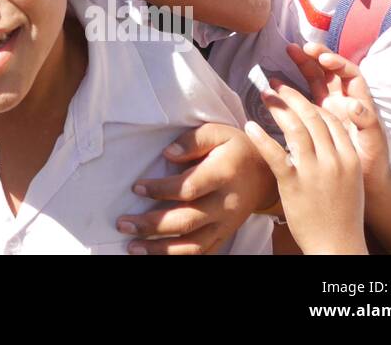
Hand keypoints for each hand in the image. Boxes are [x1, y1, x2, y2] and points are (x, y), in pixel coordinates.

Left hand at [118, 123, 277, 253]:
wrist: (267, 174)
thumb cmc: (235, 149)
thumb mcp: (218, 132)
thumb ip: (192, 140)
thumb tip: (167, 154)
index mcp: (223, 175)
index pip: (189, 188)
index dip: (162, 190)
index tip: (137, 187)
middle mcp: (226, 204)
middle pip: (187, 221)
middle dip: (152, 225)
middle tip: (123, 224)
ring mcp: (226, 224)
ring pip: (193, 245)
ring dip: (161, 249)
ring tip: (132, 247)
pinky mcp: (225, 235)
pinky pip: (203, 252)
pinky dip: (178, 257)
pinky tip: (156, 256)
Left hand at [244, 82, 368, 254]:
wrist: (338, 246)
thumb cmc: (341, 213)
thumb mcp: (349, 180)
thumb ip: (337, 155)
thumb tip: (318, 134)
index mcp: (350, 157)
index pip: (329, 118)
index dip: (309, 101)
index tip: (293, 92)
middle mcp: (335, 160)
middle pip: (311, 116)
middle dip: (291, 95)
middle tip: (274, 83)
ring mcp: (315, 172)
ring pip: (294, 129)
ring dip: (276, 107)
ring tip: (262, 94)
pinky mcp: (294, 185)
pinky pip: (275, 154)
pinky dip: (262, 137)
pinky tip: (250, 125)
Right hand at [284, 42, 390, 197]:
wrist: (365, 182)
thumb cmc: (373, 163)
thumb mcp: (373, 144)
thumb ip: (366, 123)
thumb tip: (353, 105)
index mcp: (360, 103)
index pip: (350, 74)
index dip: (337, 63)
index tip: (323, 59)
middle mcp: (344, 101)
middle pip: (331, 71)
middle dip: (316, 57)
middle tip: (299, 48)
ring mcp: (329, 108)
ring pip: (316, 80)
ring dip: (304, 65)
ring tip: (288, 52)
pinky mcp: (316, 119)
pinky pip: (304, 97)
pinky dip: (294, 87)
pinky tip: (280, 82)